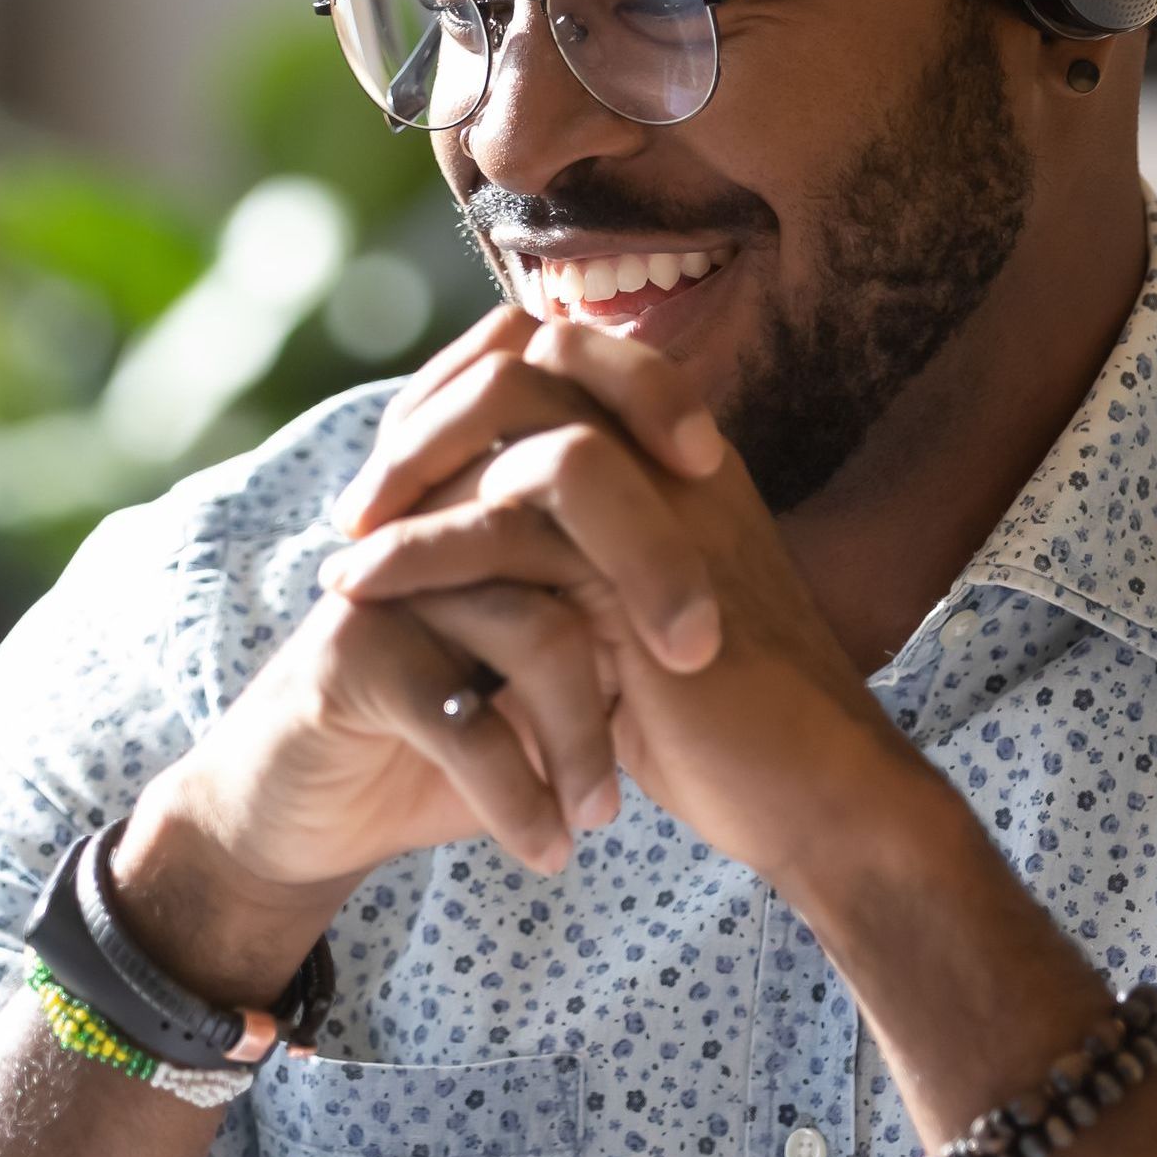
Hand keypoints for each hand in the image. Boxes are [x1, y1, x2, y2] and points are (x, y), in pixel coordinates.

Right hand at [109, 314, 724, 1001]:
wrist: (312, 811)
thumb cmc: (449, 726)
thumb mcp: (538, 658)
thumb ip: (606, 594)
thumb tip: (742, 568)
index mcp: (477, 487)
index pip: (566, 382)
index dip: (647, 394)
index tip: (717, 472)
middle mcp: (430, 515)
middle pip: (561, 482)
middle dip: (651, 571)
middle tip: (698, 657)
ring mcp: (388, 582)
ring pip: (532, 626)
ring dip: (586, 734)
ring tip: (606, 813)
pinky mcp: (349, 660)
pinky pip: (465, 720)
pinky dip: (520, 796)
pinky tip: (549, 849)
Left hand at [319, 315, 948, 885]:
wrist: (813, 799)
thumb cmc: (724, 726)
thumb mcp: (633, 621)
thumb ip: (577, 560)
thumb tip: (478, 533)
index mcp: (682, 457)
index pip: (563, 358)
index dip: (468, 391)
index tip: (399, 466)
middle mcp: (678, 459)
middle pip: (532, 359)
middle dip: (427, 418)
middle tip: (358, 501)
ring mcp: (668, 504)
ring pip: (514, 425)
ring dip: (408, 475)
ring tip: (344, 546)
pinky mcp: (643, 573)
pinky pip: (506, 524)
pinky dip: (417, 550)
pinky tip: (359, 588)